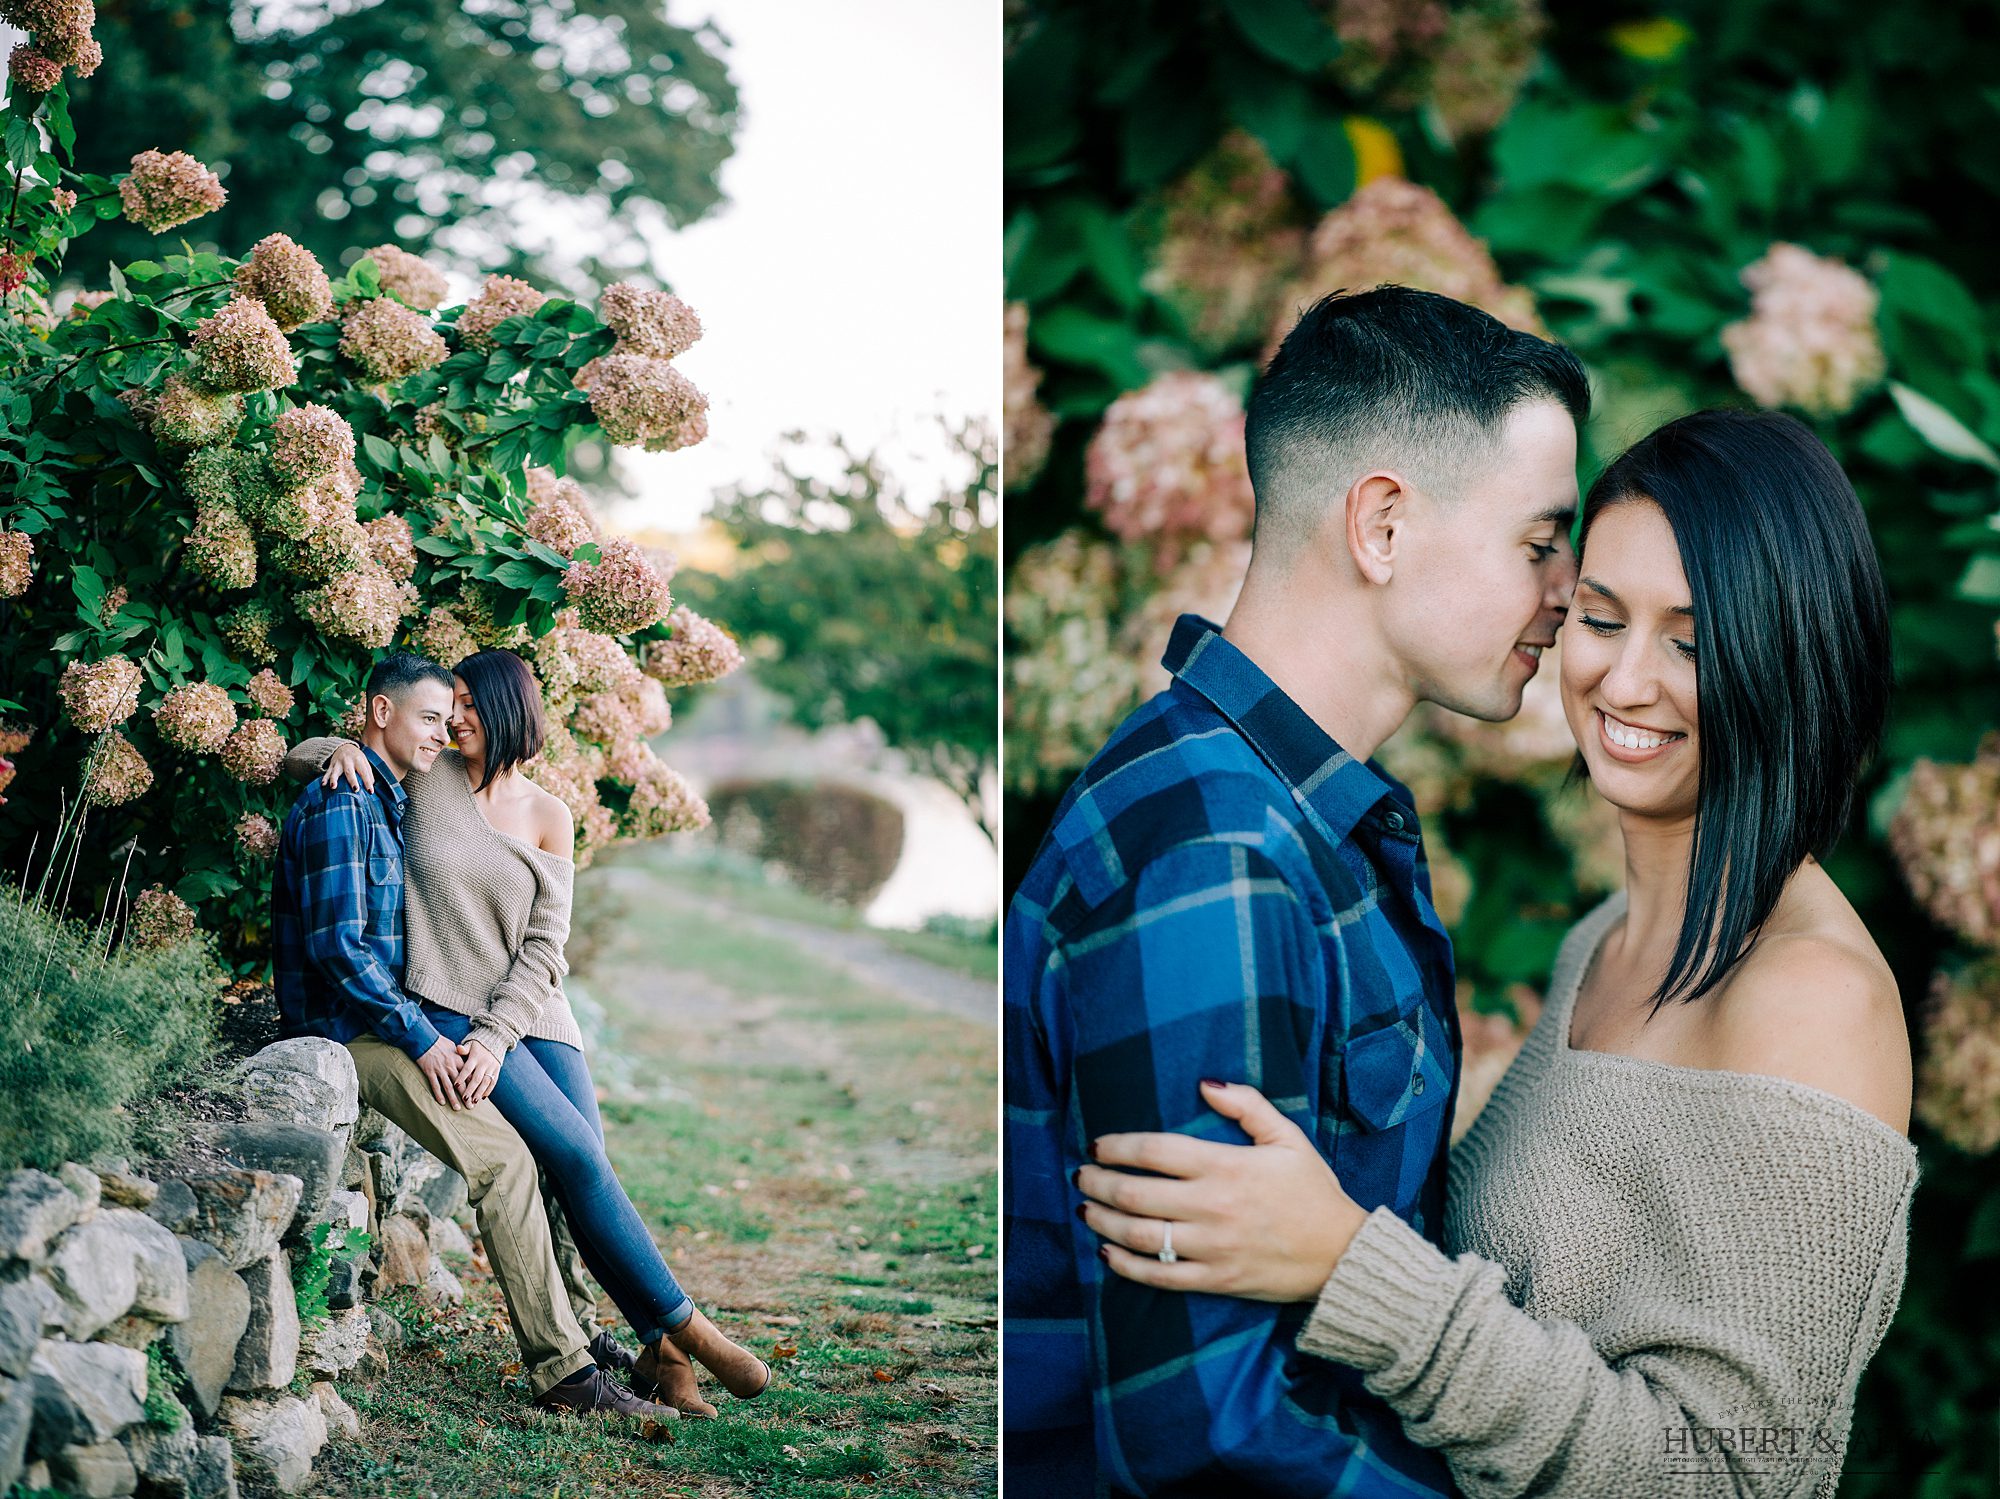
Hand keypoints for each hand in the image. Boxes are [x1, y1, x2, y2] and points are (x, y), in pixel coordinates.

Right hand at [321, 740, 373, 792]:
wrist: (343, 746)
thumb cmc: (356, 757)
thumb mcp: (364, 761)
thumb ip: (368, 772)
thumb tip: (372, 784)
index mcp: (358, 760)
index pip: (364, 772)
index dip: (368, 782)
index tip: (370, 791)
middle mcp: (348, 761)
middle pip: (350, 772)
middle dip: (352, 781)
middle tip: (356, 789)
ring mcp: (338, 763)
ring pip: (335, 772)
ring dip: (334, 779)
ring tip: (333, 787)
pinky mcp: (331, 765)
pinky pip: (327, 772)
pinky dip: (325, 778)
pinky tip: (323, 784)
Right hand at [415, 1036, 467, 1109]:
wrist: (425, 1039)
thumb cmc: (440, 1043)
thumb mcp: (454, 1047)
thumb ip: (461, 1056)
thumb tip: (468, 1061)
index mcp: (458, 1060)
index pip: (468, 1076)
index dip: (473, 1087)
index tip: (477, 1095)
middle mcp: (451, 1066)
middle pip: (461, 1084)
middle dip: (466, 1096)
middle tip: (471, 1107)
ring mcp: (440, 1070)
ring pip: (449, 1087)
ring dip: (453, 1099)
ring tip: (458, 1108)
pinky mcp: (430, 1072)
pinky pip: (435, 1085)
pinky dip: (439, 1094)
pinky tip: (442, 1102)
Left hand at [455, 1037, 500, 1105]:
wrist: (496, 1040)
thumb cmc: (478, 1045)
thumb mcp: (470, 1043)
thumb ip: (464, 1049)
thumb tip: (458, 1048)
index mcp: (475, 1057)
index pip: (467, 1069)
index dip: (462, 1077)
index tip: (455, 1086)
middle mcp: (484, 1063)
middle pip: (477, 1078)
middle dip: (471, 1089)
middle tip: (465, 1098)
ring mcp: (492, 1067)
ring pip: (486, 1082)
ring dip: (480, 1092)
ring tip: (474, 1101)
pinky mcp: (497, 1070)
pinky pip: (493, 1082)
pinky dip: (489, 1090)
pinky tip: (483, 1097)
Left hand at [1077, 1080, 1368, 1302]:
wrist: (1344, 1254)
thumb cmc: (1313, 1191)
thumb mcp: (1287, 1137)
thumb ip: (1247, 1105)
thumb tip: (1205, 1083)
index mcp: (1225, 1166)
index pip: (1154, 1151)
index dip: (1117, 1146)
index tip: (1097, 1145)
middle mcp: (1212, 1206)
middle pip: (1135, 1193)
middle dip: (1098, 1182)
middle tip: (1080, 1176)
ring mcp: (1212, 1247)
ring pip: (1140, 1235)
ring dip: (1104, 1220)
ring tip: (1086, 1208)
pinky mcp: (1215, 1280)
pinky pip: (1159, 1277)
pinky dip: (1126, 1266)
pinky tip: (1107, 1252)